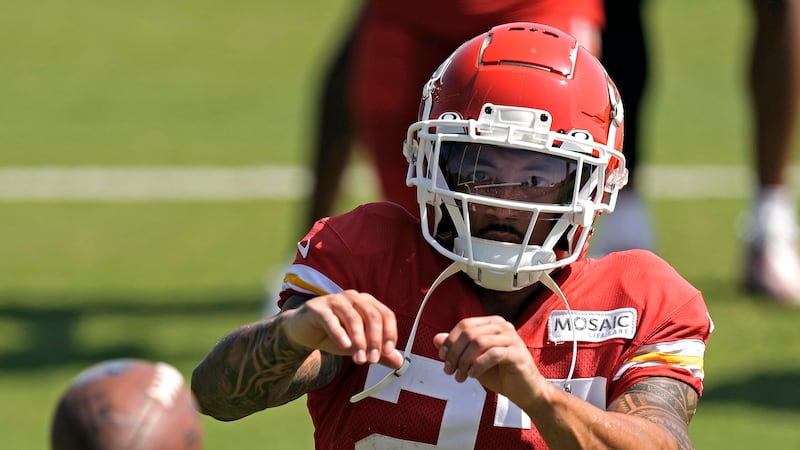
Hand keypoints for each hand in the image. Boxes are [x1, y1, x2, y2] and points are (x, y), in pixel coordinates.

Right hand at [282, 290, 403, 368]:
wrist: (303, 332)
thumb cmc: (334, 335)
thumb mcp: (359, 345)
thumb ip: (378, 352)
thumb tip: (400, 362)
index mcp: (367, 302)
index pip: (385, 314)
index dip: (390, 333)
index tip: (389, 353)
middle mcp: (353, 297)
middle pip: (372, 316)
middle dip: (375, 340)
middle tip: (372, 360)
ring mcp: (335, 300)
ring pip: (353, 318)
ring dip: (359, 341)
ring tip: (359, 359)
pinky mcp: (317, 308)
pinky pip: (331, 320)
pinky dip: (339, 333)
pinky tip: (345, 346)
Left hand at [433, 316, 546, 407]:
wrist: (525, 391)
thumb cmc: (500, 374)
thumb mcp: (473, 361)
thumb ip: (457, 348)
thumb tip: (436, 338)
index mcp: (493, 323)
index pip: (465, 325)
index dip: (450, 340)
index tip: (442, 358)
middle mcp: (503, 326)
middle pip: (470, 332)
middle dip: (455, 352)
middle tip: (449, 370)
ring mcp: (512, 338)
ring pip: (479, 342)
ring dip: (464, 361)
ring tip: (460, 376)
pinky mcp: (517, 353)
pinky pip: (492, 354)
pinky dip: (478, 365)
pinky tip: (472, 375)